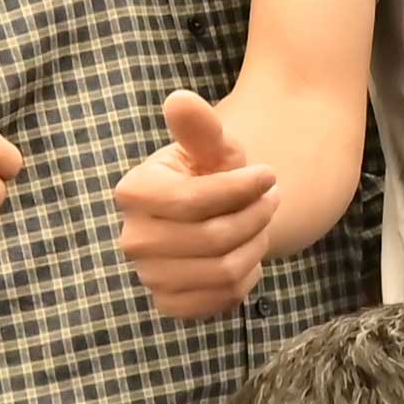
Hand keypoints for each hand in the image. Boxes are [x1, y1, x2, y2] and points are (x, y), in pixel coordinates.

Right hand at [111, 87, 277, 317]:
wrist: (213, 212)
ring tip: (258, 224)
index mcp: (133, 192)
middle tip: (270, 200)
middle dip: (255, 217)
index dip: (240, 189)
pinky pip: (222, 298)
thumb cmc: (211, 172)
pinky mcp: (170, 303)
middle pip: (214, 238)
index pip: (193, 200)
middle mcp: (133, 239)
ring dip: (255, 245)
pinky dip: (246, 277)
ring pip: (224, 270)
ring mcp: (149, 276)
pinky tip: (244, 254)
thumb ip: (200, 126)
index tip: (268, 174)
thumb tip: (180, 100)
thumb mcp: (212, 145)